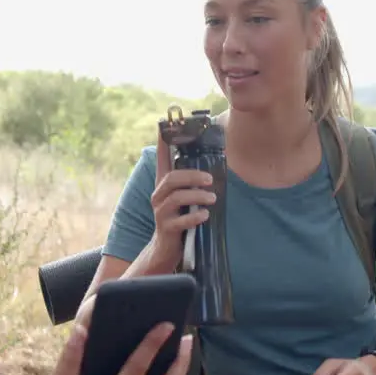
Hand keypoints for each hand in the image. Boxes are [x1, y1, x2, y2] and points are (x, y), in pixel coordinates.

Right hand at [147, 130, 214, 269]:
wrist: (166, 248)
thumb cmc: (179, 217)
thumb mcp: (183, 197)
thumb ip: (193, 183)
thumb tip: (217, 163)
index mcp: (164, 184)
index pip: (161, 159)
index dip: (162, 143)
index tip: (163, 126)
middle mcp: (159, 195)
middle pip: (171, 179)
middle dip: (192, 176)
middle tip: (210, 179)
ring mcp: (161, 212)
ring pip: (176, 198)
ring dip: (196, 196)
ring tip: (212, 198)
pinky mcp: (166, 228)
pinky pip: (180, 221)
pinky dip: (194, 217)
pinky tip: (205, 215)